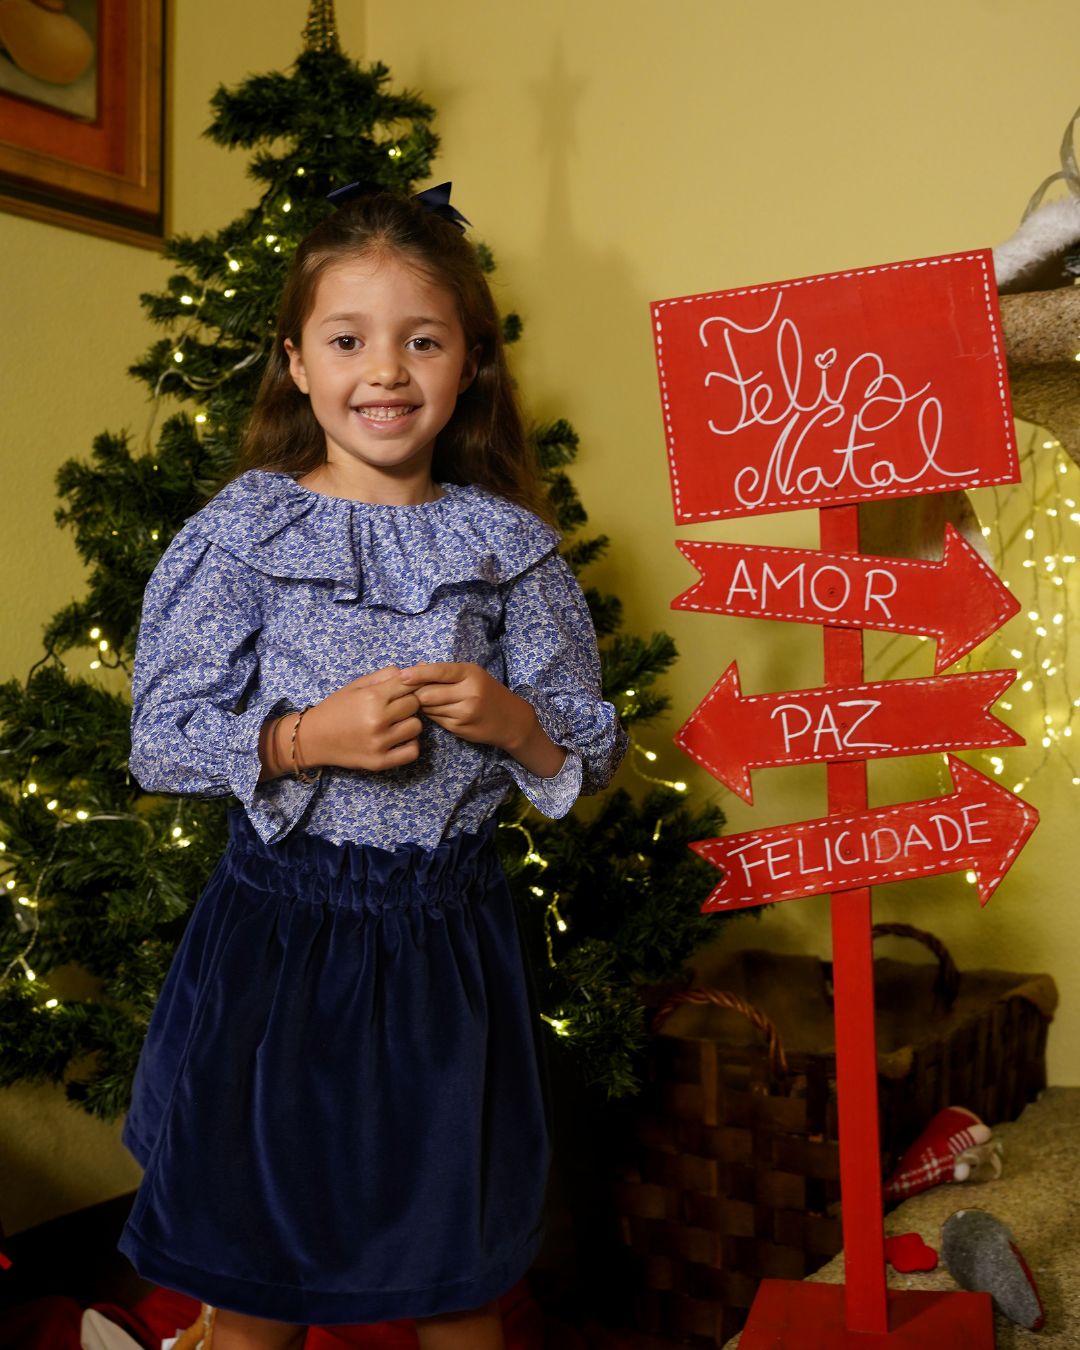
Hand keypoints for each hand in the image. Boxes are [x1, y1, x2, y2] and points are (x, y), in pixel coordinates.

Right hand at [258, 667, 422, 779]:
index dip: (410, 685)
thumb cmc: (336, 708)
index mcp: (371, 697)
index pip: (409, 684)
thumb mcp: (357, 685)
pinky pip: (413, 751)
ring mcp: (379, 743)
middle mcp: (377, 720)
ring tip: (395, 723)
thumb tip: (415, 670)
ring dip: (409, 723)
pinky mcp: (379, 762)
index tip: (405, 689)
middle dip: (409, 703)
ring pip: (416, 727)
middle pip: (415, 704)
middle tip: (395, 707)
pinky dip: (410, 745)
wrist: (313, 738)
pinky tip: (398, 740)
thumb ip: (385, 675)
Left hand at [399, 662, 567, 779]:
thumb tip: (414, 667)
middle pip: (428, 693)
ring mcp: (464, 711)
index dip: (418, 674)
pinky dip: (431, 715)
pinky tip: (436, 711)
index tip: (401, 676)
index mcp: (470, 674)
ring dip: (422, 705)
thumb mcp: (470, 676)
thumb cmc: (487, 692)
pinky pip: (436, 719)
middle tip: (407, 692)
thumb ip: (444, 672)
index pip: (439, 671)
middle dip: (415, 693)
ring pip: (430, 707)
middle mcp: (468, 692)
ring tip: (423, 701)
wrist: (510, 719)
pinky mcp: (460, 727)